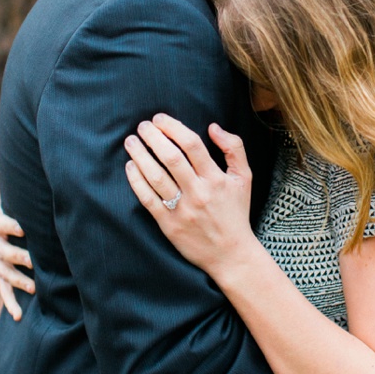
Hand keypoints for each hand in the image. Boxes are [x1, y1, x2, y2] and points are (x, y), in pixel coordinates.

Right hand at [0, 152, 33, 320]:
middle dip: (17, 257)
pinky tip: (20, 316)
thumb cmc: (1, 213)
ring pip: (6, 274)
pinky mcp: (1, 277)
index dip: (10, 226)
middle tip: (33, 260)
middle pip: (4, 253)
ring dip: (19, 281)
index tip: (22, 227)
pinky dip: (11, 304)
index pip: (1, 225)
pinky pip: (4, 293)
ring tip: (34, 286)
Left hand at [124, 114, 254, 277]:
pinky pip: (148, 199)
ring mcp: (182, 210)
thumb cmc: (236, 212)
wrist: (231, 254)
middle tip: (142, 126)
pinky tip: (130, 166)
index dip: (173, 127)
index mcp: (216, 178)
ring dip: (140, 155)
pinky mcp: (169, 224)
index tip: (159, 119)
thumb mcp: (244, 177)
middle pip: (171, 157)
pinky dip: (136, 181)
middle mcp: (198, 192)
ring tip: (131, 142)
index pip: (192, 144)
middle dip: (153, 137)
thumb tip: (213, 127)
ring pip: (156, 177)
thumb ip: (234, 148)